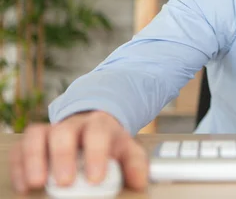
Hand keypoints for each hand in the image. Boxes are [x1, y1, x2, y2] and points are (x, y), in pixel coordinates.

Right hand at [9, 111, 147, 193]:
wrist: (94, 126)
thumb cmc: (109, 143)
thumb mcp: (127, 149)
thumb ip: (135, 164)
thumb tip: (139, 182)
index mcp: (99, 125)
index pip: (97, 134)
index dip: (96, 154)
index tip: (95, 178)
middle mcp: (73, 125)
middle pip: (64, 132)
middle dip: (63, 156)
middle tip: (65, 181)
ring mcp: (51, 131)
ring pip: (37, 135)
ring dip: (34, 158)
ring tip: (37, 182)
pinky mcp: (34, 141)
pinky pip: (21, 148)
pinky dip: (19, 166)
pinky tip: (24, 185)